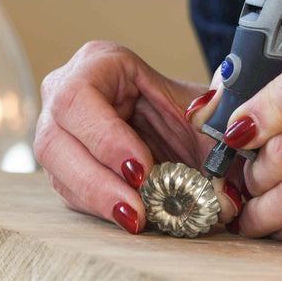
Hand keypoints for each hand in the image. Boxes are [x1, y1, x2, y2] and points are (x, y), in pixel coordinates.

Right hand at [34, 41, 242, 233]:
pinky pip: (68, 189)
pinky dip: (97, 206)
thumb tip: (226, 196)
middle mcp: (68, 92)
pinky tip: (126, 216)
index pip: (79, 96)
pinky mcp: (65, 161)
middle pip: (55, 138)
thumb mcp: (205, 115)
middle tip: (136, 208)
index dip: (105, 137)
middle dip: (98, 179)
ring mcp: (60, 128)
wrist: (183, 124)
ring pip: (56, 168)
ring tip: (135, 218)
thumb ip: (216, 143)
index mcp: (100, 63)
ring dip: (97, 198)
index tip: (140, 169)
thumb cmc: (188, 110)